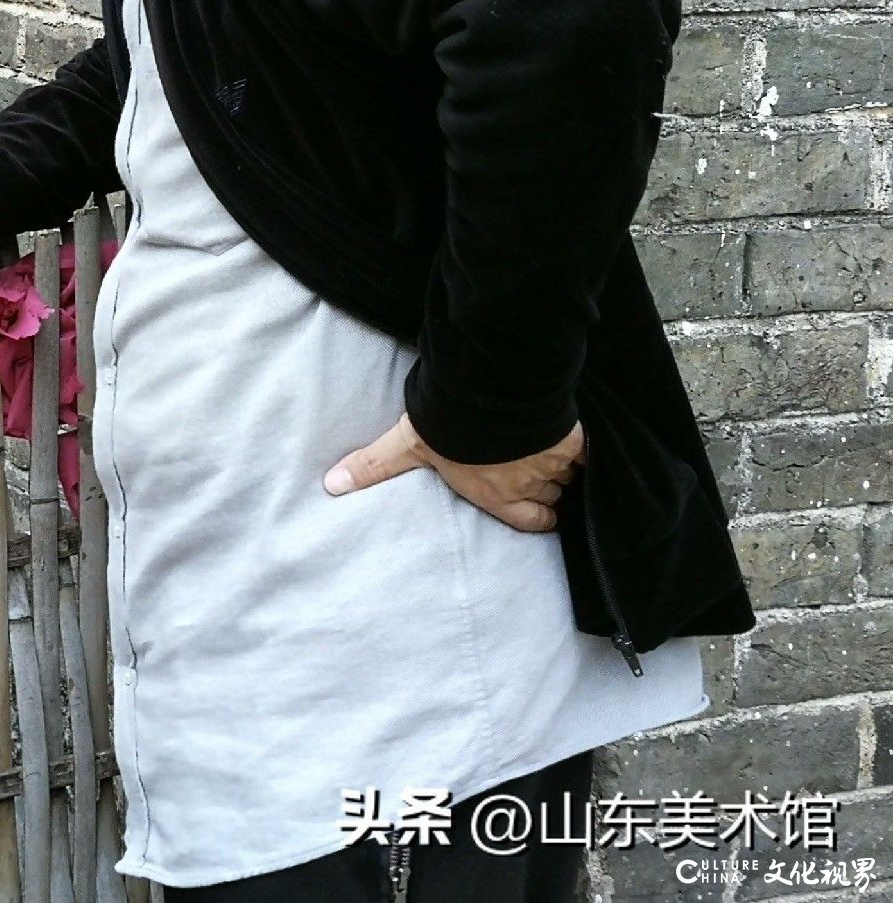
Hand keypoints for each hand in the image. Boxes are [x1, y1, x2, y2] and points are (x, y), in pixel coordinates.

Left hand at [323, 412, 584, 532]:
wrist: (487, 396)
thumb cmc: (446, 424)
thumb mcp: (406, 445)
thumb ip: (374, 466)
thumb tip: (330, 486)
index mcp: (493, 495)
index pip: (532, 522)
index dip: (535, 515)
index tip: (537, 507)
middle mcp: (527, 484)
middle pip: (550, 494)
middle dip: (544, 483)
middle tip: (535, 464)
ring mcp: (552, 462)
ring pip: (567, 472)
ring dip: (560, 461)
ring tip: (550, 445)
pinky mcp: (572, 439)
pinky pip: (589, 451)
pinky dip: (586, 446)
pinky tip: (579, 437)